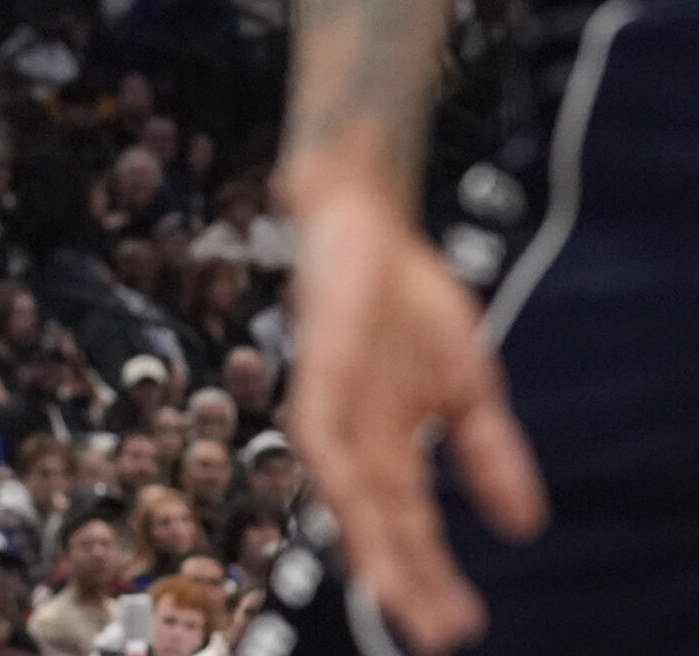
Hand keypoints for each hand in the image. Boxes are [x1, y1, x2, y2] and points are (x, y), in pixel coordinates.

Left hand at [288, 190, 545, 653]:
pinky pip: (317, 428)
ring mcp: (331, 404)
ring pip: (346, 492)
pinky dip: (332, 466)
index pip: (412, 524)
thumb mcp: (468, 385)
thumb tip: (526, 525)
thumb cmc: (404, 302)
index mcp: (391, 442)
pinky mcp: (315, 369)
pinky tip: (346, 500)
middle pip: (378, 523)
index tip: (458, 624)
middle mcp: (355, 434)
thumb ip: (488, 452)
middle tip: (429, 631)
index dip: (433, 574)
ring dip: (369, 542)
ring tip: (393, 591)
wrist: (369, 226)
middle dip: (402, 577)